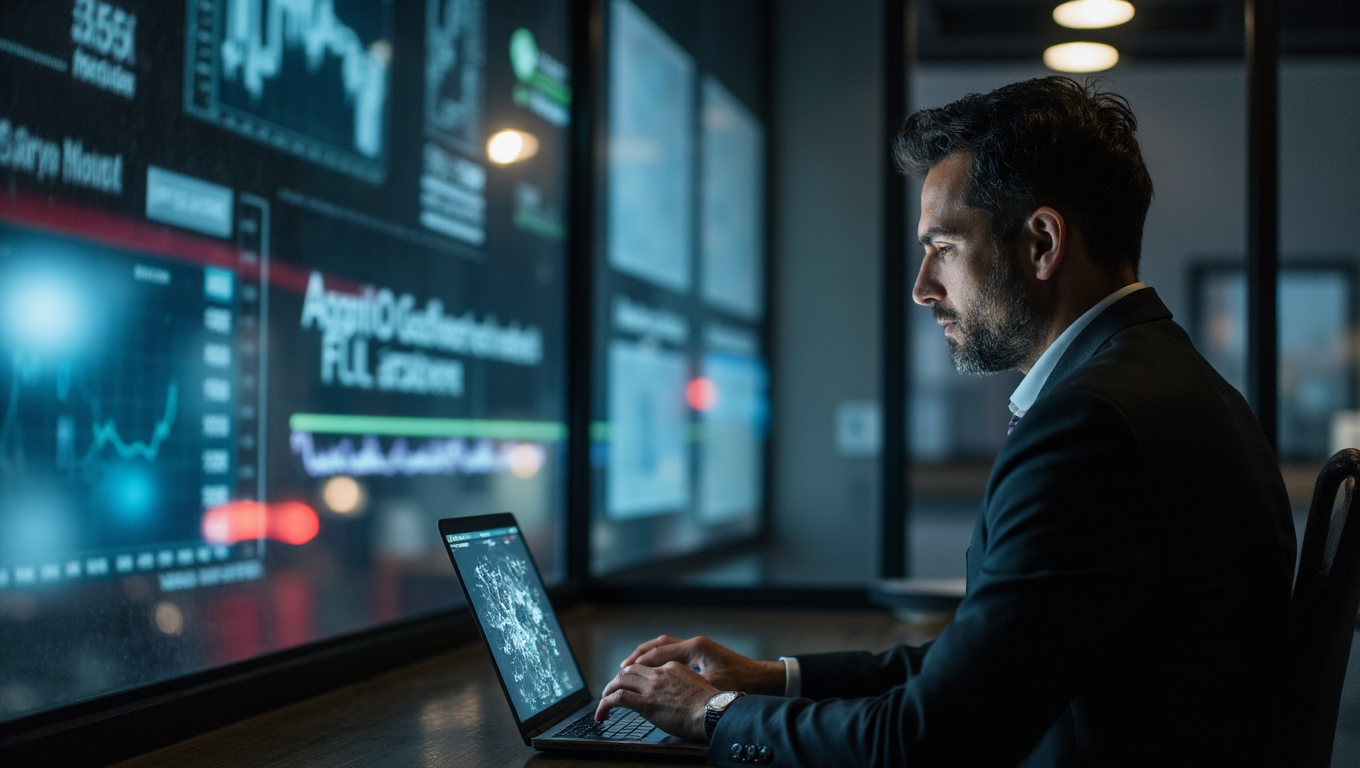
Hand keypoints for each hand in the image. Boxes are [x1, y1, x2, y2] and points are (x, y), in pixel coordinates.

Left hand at [594, 661, 718, 740]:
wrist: (713, 712)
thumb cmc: (710, 706)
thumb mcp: (696, 686)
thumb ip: (682, 686)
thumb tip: (676, 697)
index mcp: (673, 668)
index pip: (647, 668)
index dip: (635, 676)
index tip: (631, 684)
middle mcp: (660, 674)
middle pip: (630, 670)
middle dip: (618, 679)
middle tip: (611, 690)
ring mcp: (652, 687)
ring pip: (620, 680)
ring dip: (608, 690)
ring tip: (603, 701)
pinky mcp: (646, 703)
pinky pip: (618, 698)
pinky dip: (605, 704)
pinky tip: (602, 712)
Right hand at [620, 635, 784, 695]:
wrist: (764, 680)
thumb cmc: (742, 683)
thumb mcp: (713, 686)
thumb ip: (689, 687)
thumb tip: (665, 692)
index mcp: (695, 648)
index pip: (658, 653)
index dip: (638, 664)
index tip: (622, 672)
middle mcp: (695, 644)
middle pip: (658, 645)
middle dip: (638, 656)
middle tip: (621, 668)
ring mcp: (698, 648)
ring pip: (665, 646)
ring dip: (648, 655)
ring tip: (631, 666)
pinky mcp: (702, 655)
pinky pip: (673, 652)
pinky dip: (659, 658)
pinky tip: (654, 669)